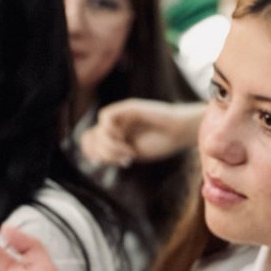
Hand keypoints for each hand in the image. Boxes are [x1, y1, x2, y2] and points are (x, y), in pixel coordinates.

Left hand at [81, 99, 204, 165]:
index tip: (118, 163)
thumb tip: (93, 158)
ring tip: (129, 153)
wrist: (180, 131)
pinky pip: (105, 118)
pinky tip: (127, 143)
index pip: (90, 144)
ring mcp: (119, 116)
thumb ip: (113, 154)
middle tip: (124, 160)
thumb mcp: (134, 153)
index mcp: (114, 136)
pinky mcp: (126, 108)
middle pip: (89, 139)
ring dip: (110, 147)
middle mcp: (114, 125)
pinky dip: (112, 134)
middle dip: (103, 154)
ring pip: (96, 131)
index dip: (95, 155)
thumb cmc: (162, 143)